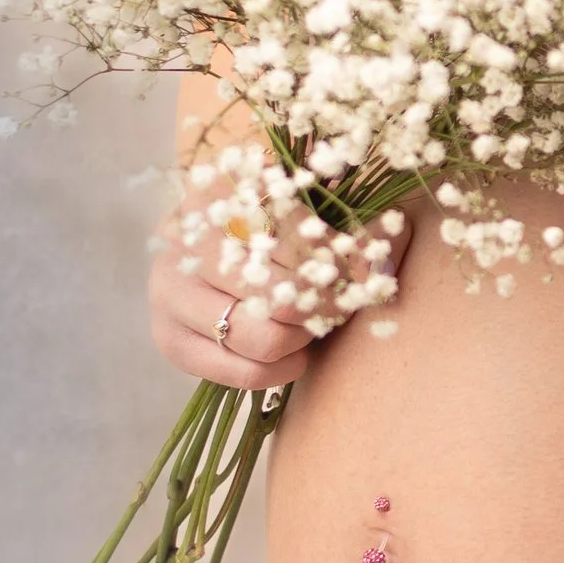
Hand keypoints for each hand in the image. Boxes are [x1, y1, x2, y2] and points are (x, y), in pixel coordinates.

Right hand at [149, 201, 410, 395]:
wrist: (203, 253)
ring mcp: (168, 293)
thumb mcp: (297, 203)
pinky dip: (282, 369)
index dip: (337, 253)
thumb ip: (339, 211)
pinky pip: (242, 372)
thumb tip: (395, 228)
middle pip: (280, 289)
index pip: (292, 230)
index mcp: (216, 190)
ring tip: (316, 324)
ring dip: (305, 336)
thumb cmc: (262, 226)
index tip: (366, 264)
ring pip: (263, 336)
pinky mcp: (169, 340)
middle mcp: (182, 240)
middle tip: (344, 302)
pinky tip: (296, 353)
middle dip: (324, 302)